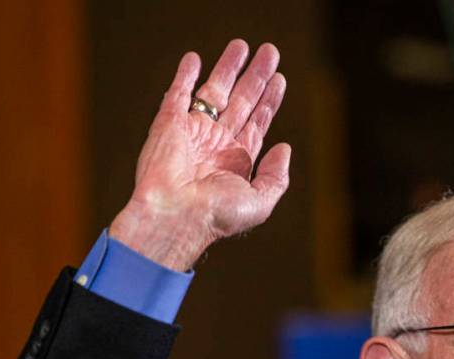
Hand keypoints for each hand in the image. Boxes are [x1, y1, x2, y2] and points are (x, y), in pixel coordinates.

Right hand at [109, 39, 290, 270]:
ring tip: (242, 46)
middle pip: (241, 101)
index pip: (257, 122)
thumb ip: (276, 177)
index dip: (269, 100)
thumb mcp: (260, 203)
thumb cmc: (215, 216)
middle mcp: (216, 144)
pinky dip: (185, 76)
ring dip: (227, 68)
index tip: (280, 79)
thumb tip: (285, 148)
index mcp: (236, 161)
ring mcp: (193, 132)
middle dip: (256, 76)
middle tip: (270, 52)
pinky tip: (194, 59)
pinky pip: (178, 94)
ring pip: (213, 92)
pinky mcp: (169, 124)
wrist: (175, 215)